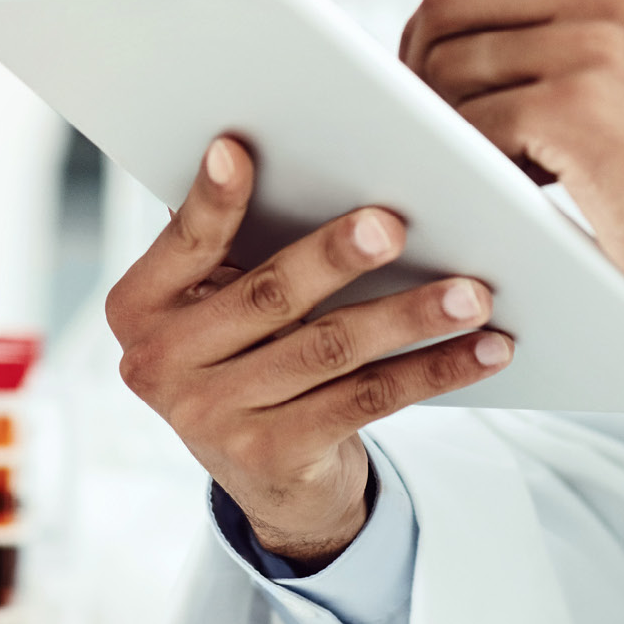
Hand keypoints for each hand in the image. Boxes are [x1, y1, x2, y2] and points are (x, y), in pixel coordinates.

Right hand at [105, 136, 512, 565]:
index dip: (213, 199)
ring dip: (410, 316)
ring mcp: (214, 418)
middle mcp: (160, 364)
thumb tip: (309, 166)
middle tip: (391, 225)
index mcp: (139, 306)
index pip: (183, 242)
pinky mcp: (275, 456)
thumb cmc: (248, 350)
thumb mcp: (219, 302)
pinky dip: (435, 369)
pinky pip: (369, 400)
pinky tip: (484, 348)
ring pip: (331, 349)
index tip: (236, 149)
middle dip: (335, 256)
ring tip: (471, 292)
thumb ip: (238, 245)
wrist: (266, 474)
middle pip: (268, 296)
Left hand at [401, 0, 623, 346]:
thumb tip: (438, 19)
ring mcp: (595, 43)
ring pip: (451, 64)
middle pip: (449, 1)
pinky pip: (471, 122)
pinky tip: (520, 178)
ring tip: (497, 154)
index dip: (437, 21)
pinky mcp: (576, 105)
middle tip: (436, 118)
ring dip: (450, 120)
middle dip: (422, 62)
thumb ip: (556, 17)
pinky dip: (475, 158)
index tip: (434, 71)